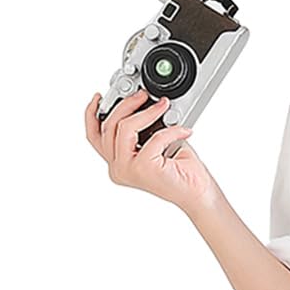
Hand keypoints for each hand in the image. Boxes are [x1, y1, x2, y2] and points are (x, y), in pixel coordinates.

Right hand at [83, 88, 216, 213]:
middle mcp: (118, 169)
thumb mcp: (153, 143)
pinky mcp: (144, 168)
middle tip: (144, 95)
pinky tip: (184, 130)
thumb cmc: (180, 172)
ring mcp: (129, 170)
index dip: (92, 114)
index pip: (95, 137)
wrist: (198, 194)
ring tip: (164, 106)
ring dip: (147, 112)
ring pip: (125, 127)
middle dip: (127, 104)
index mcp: (117, 164)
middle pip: (109, 126)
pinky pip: (155, 137)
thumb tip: (140, 103)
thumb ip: (140, 129)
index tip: (99, 97)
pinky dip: (172, 130)